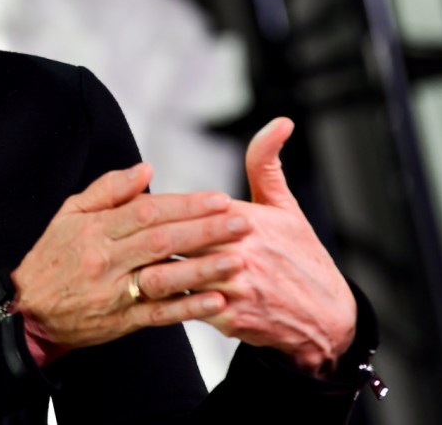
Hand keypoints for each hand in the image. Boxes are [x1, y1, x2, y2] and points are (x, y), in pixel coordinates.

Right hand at [10, 162, 248, 361]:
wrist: (27, 308)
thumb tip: (145, 169)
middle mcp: (105, 259)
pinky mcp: (121, 322)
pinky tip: (216, 300)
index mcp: (94, 229)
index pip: (145, 211)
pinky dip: (188, 307)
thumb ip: (108, 190)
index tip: (218, 199)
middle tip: (242, 222)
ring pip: (163, 278)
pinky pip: (159, 314)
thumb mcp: (69, 214)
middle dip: (205, 230)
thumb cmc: (52, 256)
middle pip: (160, 241)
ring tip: (238, 258)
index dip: (184, 205)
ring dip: (203, 269)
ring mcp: (114, 292)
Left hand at [134, 118, 356, 373]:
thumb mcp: (287, 207)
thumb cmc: (302, 256)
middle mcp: (239, 252)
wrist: (327, 318)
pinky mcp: (230, 318)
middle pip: (176, 239)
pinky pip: (186, 306)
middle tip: (114, 234)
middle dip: (144, 236)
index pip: (187, 206)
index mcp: (247, 220)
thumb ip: (267, 164)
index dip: (156, 206)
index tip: (132, 205)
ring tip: (119, 261)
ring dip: (146, 267)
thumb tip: (278, 122)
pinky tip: (141, 292)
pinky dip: (164, 298)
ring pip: (175, 273)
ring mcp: (234, 287)